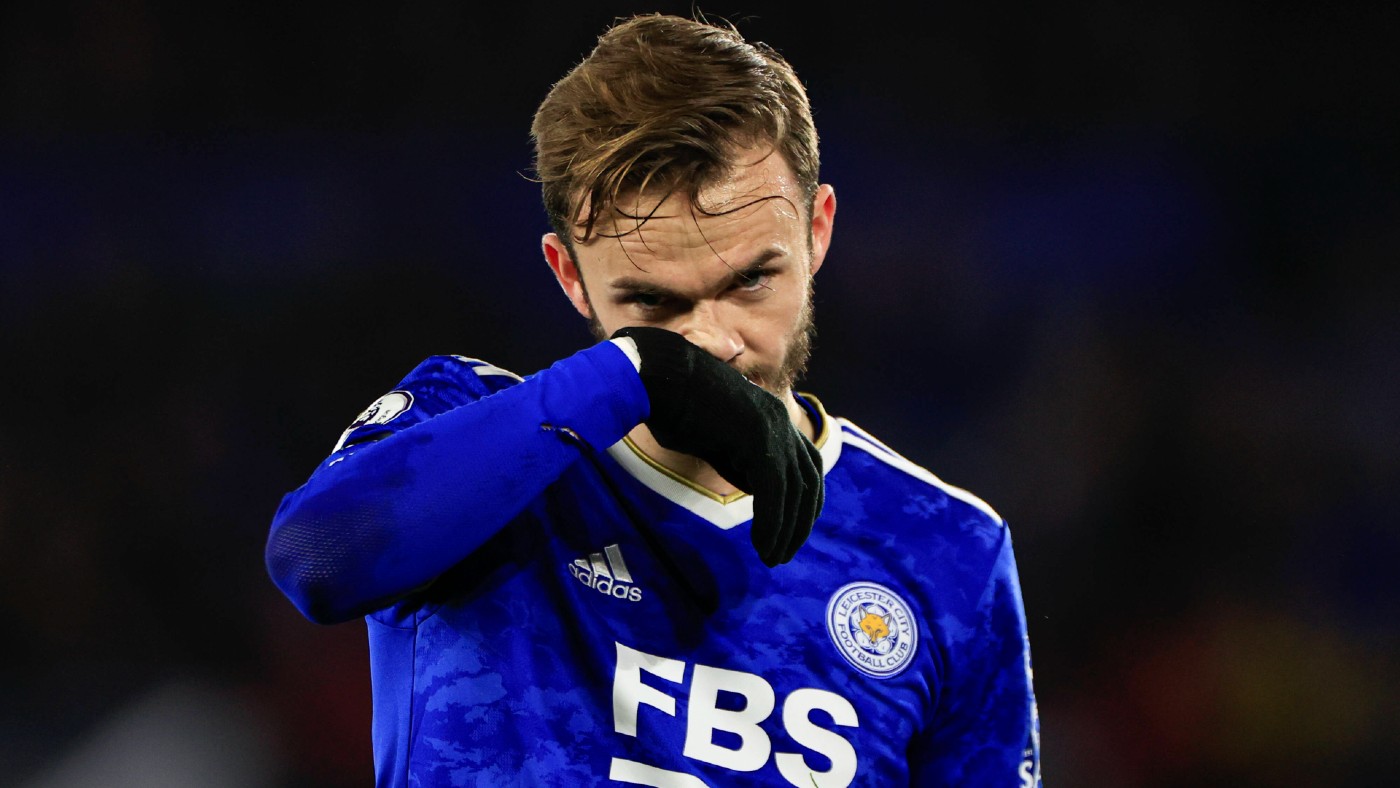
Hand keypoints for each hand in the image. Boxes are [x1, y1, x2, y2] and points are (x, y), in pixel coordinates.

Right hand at [612, 326, 823, 565]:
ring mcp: (771, 426)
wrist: (655, 375)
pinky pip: (774, 490)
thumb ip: (738, 462)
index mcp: (771, 416)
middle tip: (785, 552)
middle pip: (808, 479)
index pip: (806, 464)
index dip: (805, 499)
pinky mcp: (757, 438)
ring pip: (793, 490)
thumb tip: (756, 490)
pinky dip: (771, 522)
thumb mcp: (713, 440)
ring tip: (772, 557)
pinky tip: (763, 545)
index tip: (793, 528)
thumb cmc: (672, 405)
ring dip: (785, 529)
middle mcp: (779, 419)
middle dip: (801, 520)